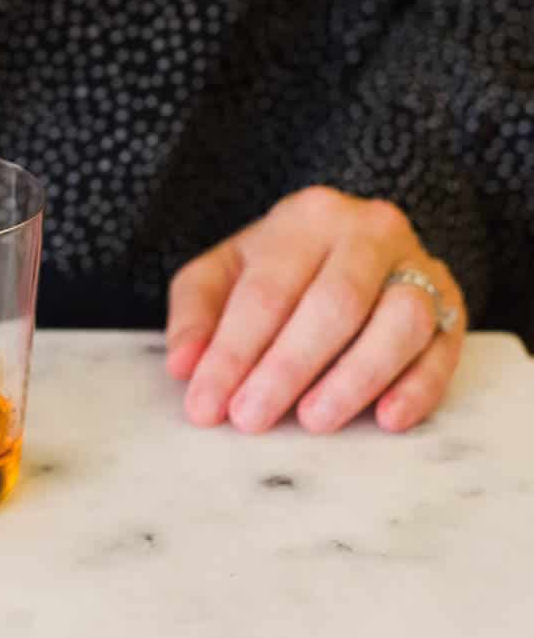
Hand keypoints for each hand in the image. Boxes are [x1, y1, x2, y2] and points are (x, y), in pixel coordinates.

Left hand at [164, 186, 465, 433]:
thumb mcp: (227, 271)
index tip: (205, 405)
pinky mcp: (454, 306)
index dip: (232, 351)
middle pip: (334, 303)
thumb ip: (197, 311)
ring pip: (399, 321)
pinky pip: (444, 348)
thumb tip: (184, 364)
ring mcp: (419, 267)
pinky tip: (386, 418)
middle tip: (251, 419)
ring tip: (312, 420)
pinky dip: (417, 387)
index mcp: (308, 217)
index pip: (268, 289)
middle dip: (287, 368)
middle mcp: (370, 232)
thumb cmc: (281, 266)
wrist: (357, 244)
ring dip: (355, 377)